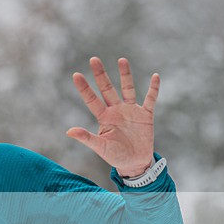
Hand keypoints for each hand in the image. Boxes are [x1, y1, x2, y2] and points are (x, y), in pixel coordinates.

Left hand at [67, 57, 158, 176]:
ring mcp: (131, 111)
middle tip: (93, 59)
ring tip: (121, 60)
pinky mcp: (146, 115)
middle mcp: (116, 110)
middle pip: (107, 89)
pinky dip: (153, 89)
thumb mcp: (100, 147)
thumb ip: (86, 138)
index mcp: (104, 117)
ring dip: (125, 75)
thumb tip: (69, 131)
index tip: (76, 75)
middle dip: (100, 75)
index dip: (84, 88)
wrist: (135, 163)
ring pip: (127, 89)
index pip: (92, 100)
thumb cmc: (115, 156)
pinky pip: (150, 99)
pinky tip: (155, 76)